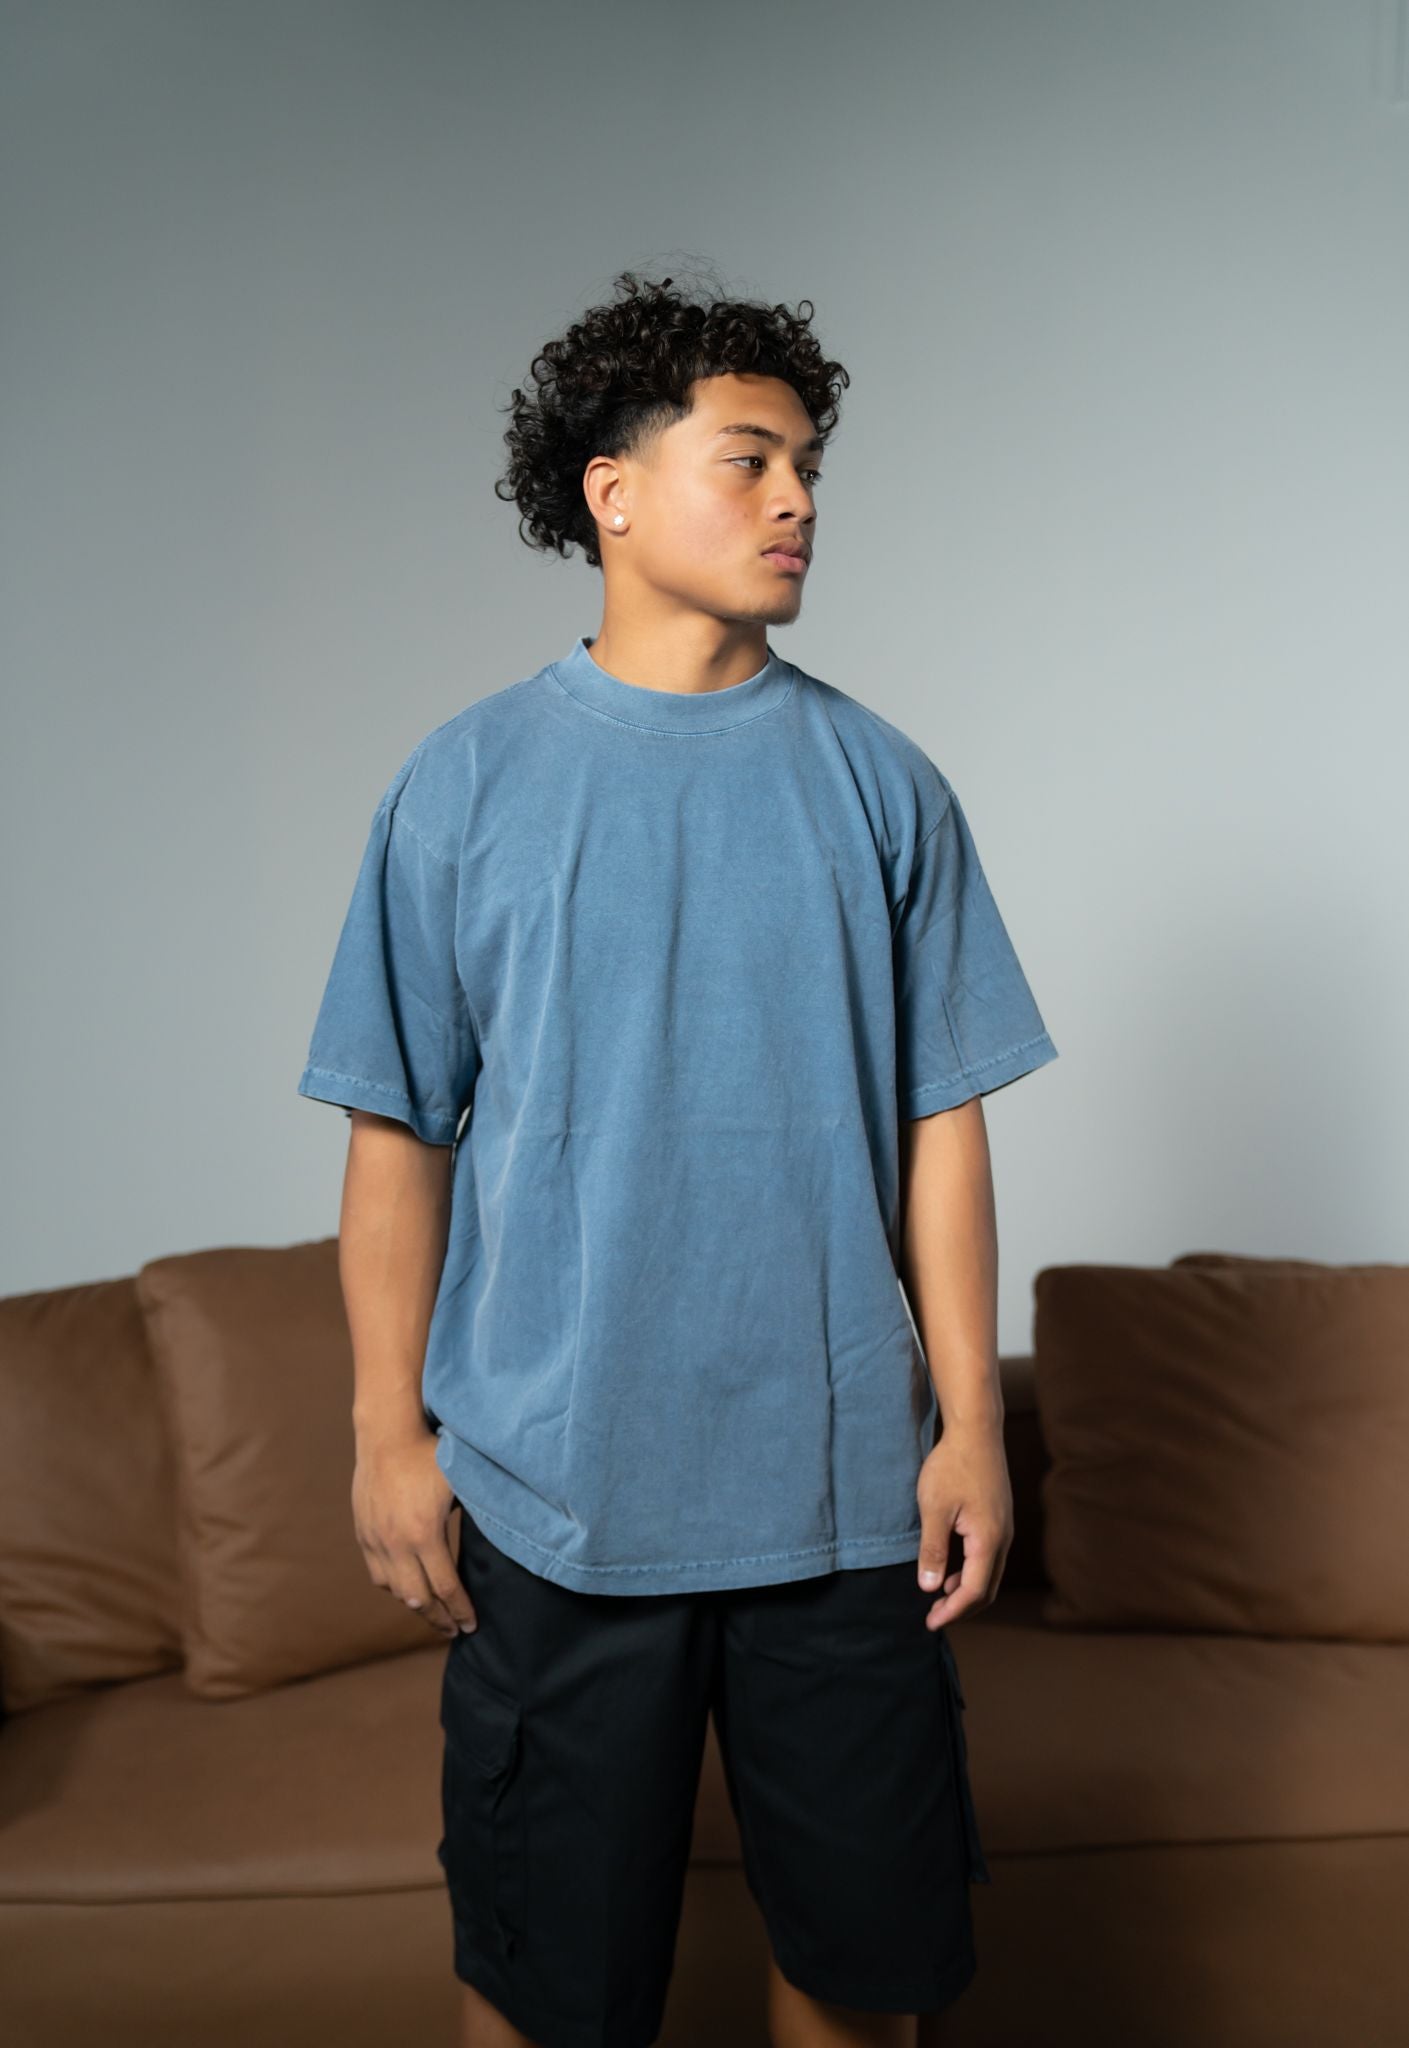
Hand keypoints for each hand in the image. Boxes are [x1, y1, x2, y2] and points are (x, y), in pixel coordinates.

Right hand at [352, 1428, 477, 1637]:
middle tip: (454, 1631)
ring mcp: (376, 1540)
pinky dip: (393, 1587)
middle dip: (439, 1619)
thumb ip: (477, 1513)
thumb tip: (505, 1535)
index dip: (460, 1611)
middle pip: (419, 1599)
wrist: (386, 1434)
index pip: (446, 1588)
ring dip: (415, 1606)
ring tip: (433, 1613)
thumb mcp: (460, 1482)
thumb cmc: (429, 1453)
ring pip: (395, 1590)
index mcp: (424, 1535)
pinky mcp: (363, 1533)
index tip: (471, 1625)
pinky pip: (377, 1574)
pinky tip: (406, 1589)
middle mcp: (396, 1544)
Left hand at [915, 1419, 1011, 1631]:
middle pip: (987, 1589)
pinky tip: (951, 1569)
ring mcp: (1004, 1528)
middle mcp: (1003, 1539)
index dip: (952, 1611)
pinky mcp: (999, 1519)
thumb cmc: (952, 1466)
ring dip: (966, 1590)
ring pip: (989, 1574)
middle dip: (961, 1608)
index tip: (930, 1622)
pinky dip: (971, 1572)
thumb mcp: (934, 1508)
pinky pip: (989, 1558)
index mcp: (988, 1540)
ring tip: (939, 1595)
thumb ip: (933, 1549)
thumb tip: (929, 1588)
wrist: (976, 1431)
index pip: (974, 1592)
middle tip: (934, 1616)